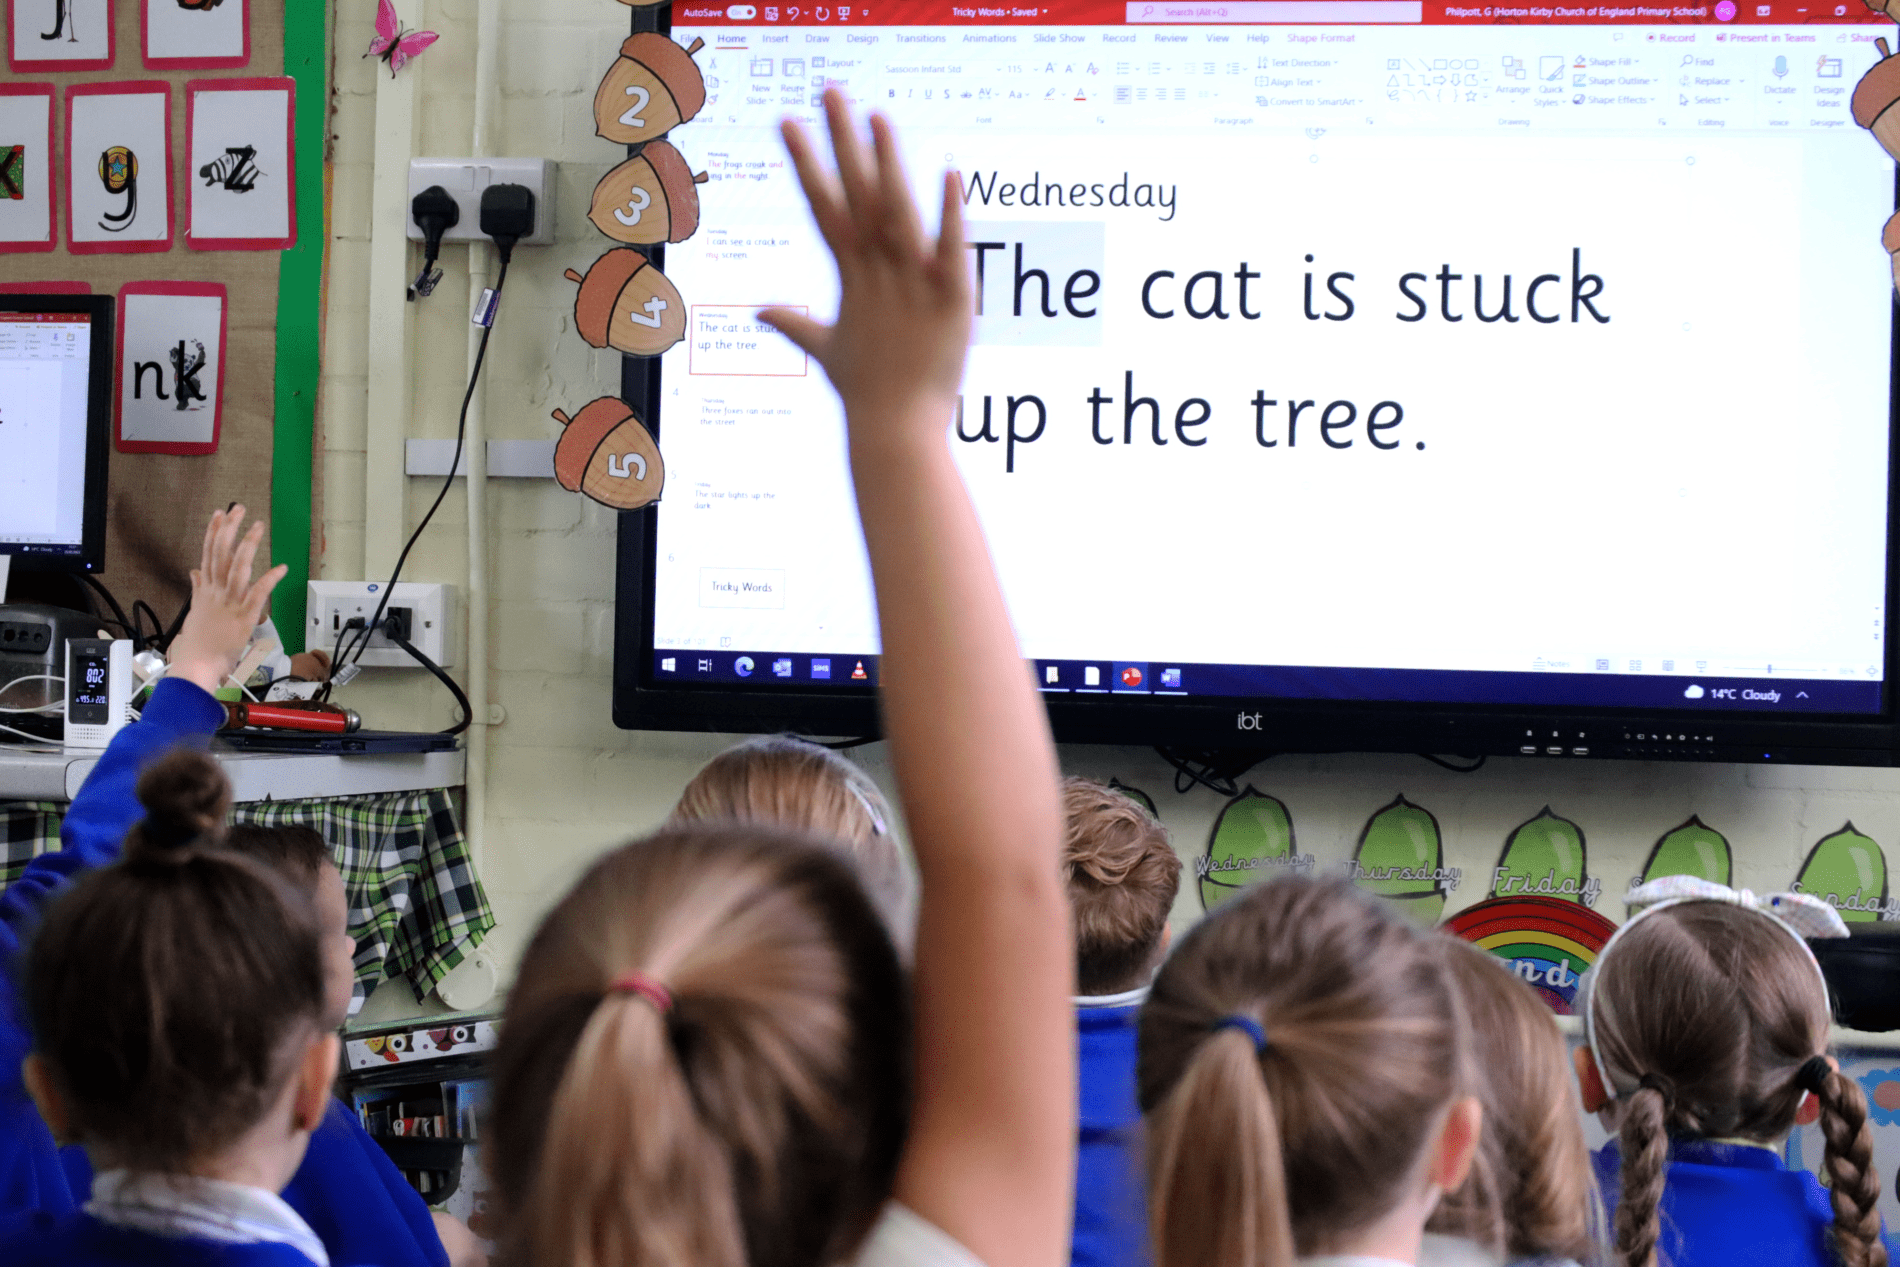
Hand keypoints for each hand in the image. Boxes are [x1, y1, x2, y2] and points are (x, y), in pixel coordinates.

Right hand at [166, 506, 287, 694]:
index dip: (214, 533)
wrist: (195, 665)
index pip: (208, 555)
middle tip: (239, 509)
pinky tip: (281, 568)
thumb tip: (194, 573)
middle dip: (230, 530)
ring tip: (257, 527)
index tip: (219, 514)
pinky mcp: (243, 617)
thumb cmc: (196, 642)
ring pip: (237, 568)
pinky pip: (258, 594)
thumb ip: (197, 589)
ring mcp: (229, 604)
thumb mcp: (195, 611)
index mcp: (205, 591)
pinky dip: (269, 580)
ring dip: (247, 546)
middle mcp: (215, 593)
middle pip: (221, 554)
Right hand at [758, 89, 971, 450]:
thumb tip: (759, 313)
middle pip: (858, 195)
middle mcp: (877, 272)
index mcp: (851, 277)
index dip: (806, 162)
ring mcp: (912, 285)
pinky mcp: (950, 300)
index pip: (824, 206)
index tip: (786, 121)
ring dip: (888, 163)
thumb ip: (796, 325)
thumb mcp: (828, 352)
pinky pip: (950, 249)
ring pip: (897, 212)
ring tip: (877, 116)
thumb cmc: (866, 396)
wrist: (896, 435)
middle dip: (841, 141)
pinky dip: (949, 213)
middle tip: (829, 91)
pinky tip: (949, 173)